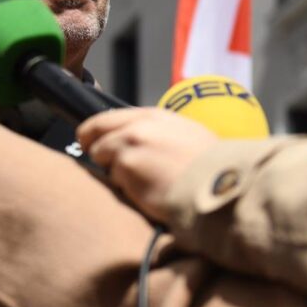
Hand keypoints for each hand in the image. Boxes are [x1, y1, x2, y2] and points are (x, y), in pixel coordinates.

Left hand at [77, 108, 218, 221]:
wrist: (218, 183)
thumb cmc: (209, 165)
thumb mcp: (183, 133)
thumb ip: (154, 132)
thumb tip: (131, 139)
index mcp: (152, 116)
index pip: (104, 119)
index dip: (92, 132)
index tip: (88, 141)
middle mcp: (136, 127)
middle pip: (93, 137)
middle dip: (95, 151)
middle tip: (102, 161)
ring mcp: (128, 147)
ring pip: (103, 162)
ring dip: (117, 173)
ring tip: (146, 180)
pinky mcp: (126, 170)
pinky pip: (115, 183)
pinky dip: (127, 189)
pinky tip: (149, 191)